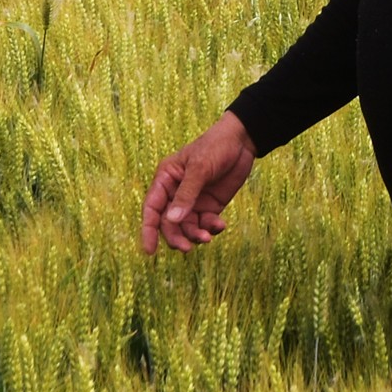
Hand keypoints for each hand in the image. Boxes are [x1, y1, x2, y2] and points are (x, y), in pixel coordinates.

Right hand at [139, 112, 256, 253]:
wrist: (242, 141)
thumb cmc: (216, 146)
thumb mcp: (199, 168)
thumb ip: (186, 195)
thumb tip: (172, 220)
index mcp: (165, 180)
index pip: (152, 208)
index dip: (148, 230)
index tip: (149, 250)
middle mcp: (176, 193)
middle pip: (169, 223)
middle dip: (176, 237)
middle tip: (187, 248)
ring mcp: (193, 201)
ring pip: (187, 228)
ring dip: (195, 235)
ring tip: (208, 236)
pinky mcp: (210, 206)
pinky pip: (205, 224)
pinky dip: (211, 228)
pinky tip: (220, 225)